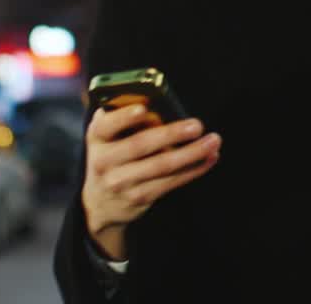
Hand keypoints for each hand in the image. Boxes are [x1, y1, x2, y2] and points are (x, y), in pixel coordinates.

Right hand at [81, 105, 220, 259]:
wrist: (99, 203)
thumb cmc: (112, 154)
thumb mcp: (108, 136)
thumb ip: (125, 119)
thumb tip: (161, 107)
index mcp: (97, 137)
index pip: (106, 125)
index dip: (124, 117)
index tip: (144, 109)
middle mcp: (104, 161)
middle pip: (140, 145)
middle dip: (171, 134)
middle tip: (197, 125)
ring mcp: (121, 182)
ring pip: (161, 166)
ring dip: (191, 153)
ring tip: (213, 141)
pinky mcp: (139, 198)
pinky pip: (171, 182)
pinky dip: (193, 169)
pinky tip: (209, 158)